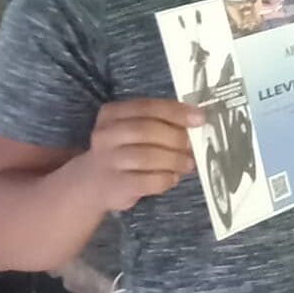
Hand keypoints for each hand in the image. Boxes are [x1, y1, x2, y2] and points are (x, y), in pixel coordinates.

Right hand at [81, 99, 202, 210]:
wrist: (94, 183)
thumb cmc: (124, 150)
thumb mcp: (134, 129)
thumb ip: (160, 122)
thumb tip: (196, 122)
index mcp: (112, 113)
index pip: (147, 107)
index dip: (176, 112)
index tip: (200, 118)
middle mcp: (105, 135)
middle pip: (147, 130)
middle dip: (176, 137)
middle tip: (192, 146)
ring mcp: (107, 161)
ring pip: (148, 156)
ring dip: (175, 160)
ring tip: (188, 164)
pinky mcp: (115, 185)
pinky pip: (148, 181)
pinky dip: (166, 179)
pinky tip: (172, 178)